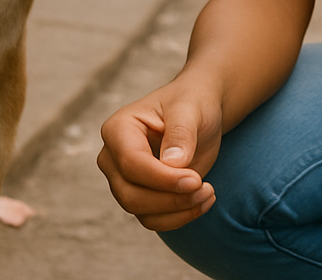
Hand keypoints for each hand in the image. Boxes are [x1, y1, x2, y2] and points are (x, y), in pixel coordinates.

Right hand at [97, 80, 221, 231]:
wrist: (199, 111)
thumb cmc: (191, 102)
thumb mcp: (190, 109)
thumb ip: (181, 133)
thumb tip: (173, 163)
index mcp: (118, 128)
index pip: (131, 163)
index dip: (163, 178)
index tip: (195, 180)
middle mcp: (113, 157)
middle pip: (131, 194)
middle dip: (171, 199)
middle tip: (206, 189)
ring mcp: (124, 179)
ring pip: (141, 212)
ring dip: (177, 211)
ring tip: (208, 193)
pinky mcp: (140, 194)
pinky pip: (152, 219)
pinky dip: (178, 217)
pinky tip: (202, 202)